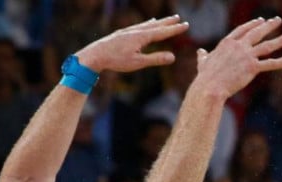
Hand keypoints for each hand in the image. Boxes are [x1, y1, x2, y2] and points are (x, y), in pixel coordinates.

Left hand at [76, 16, 190, 72]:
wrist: (95, 55)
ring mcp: (128, 31)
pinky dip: (145, 24)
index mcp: (142, 37)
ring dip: (157, 23)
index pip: (163, 32)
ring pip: (147, 25)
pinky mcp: (122, 34)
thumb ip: (156, 59)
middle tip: (179, 18)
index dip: (175, 29)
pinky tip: (145, 25)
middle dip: (168, 23)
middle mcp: (136, 31)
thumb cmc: (116, 60)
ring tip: (164, 20)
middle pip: (156, 25)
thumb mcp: (138, 62)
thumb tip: (173, 57)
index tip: (186, 25)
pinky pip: (138, 27)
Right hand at [193, 17, 281, 98]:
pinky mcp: (252, 67)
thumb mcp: (203, 62)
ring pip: (267, 46)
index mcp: (227, 42)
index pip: (243, 29)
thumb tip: (200, 52)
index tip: (261, 20)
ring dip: (281, 40)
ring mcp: (246, 55)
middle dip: (269, 26)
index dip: (253, 24)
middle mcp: (239, 46)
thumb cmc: (205, 77)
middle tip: (278, 20)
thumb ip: (204, 56)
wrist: (210, 86)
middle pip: (257, 32)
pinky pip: (270, 64)